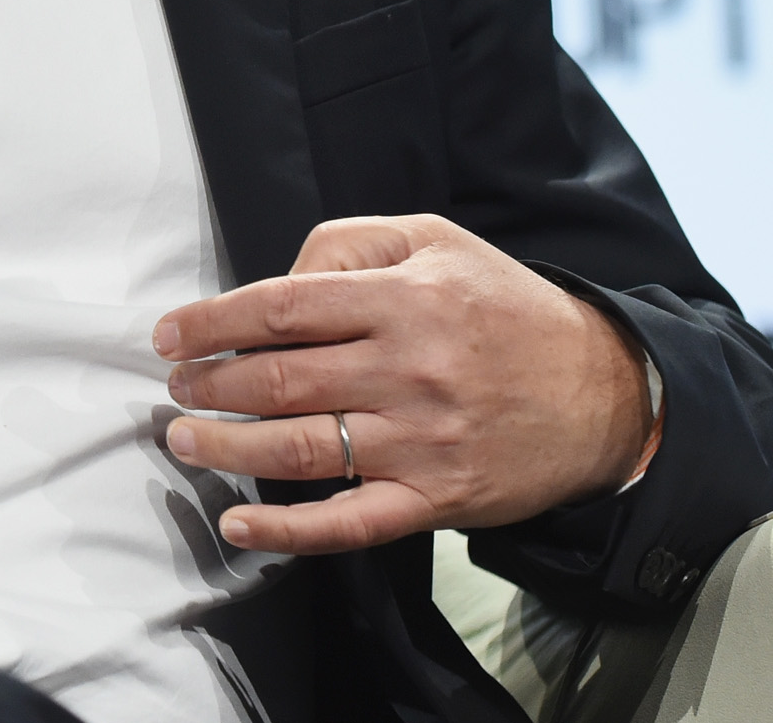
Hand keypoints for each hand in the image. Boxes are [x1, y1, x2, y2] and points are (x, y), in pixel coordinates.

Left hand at [155, 214, 652, 555]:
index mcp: (405, 299)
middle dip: (209, 385)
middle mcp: (408, 369)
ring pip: (299, 448)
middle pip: (279, 379)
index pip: (281, 308)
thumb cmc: (505, 309)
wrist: (602, 392)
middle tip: (174, 387)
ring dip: (226, 447)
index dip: (212, 323)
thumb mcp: (435, 241)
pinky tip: (241, 525)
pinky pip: (349, 523)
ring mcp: (421, 441)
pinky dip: (287, 530)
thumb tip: (276, 281)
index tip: (170, 336)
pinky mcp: (436, 500)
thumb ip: (348, 245)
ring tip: (184, 439)